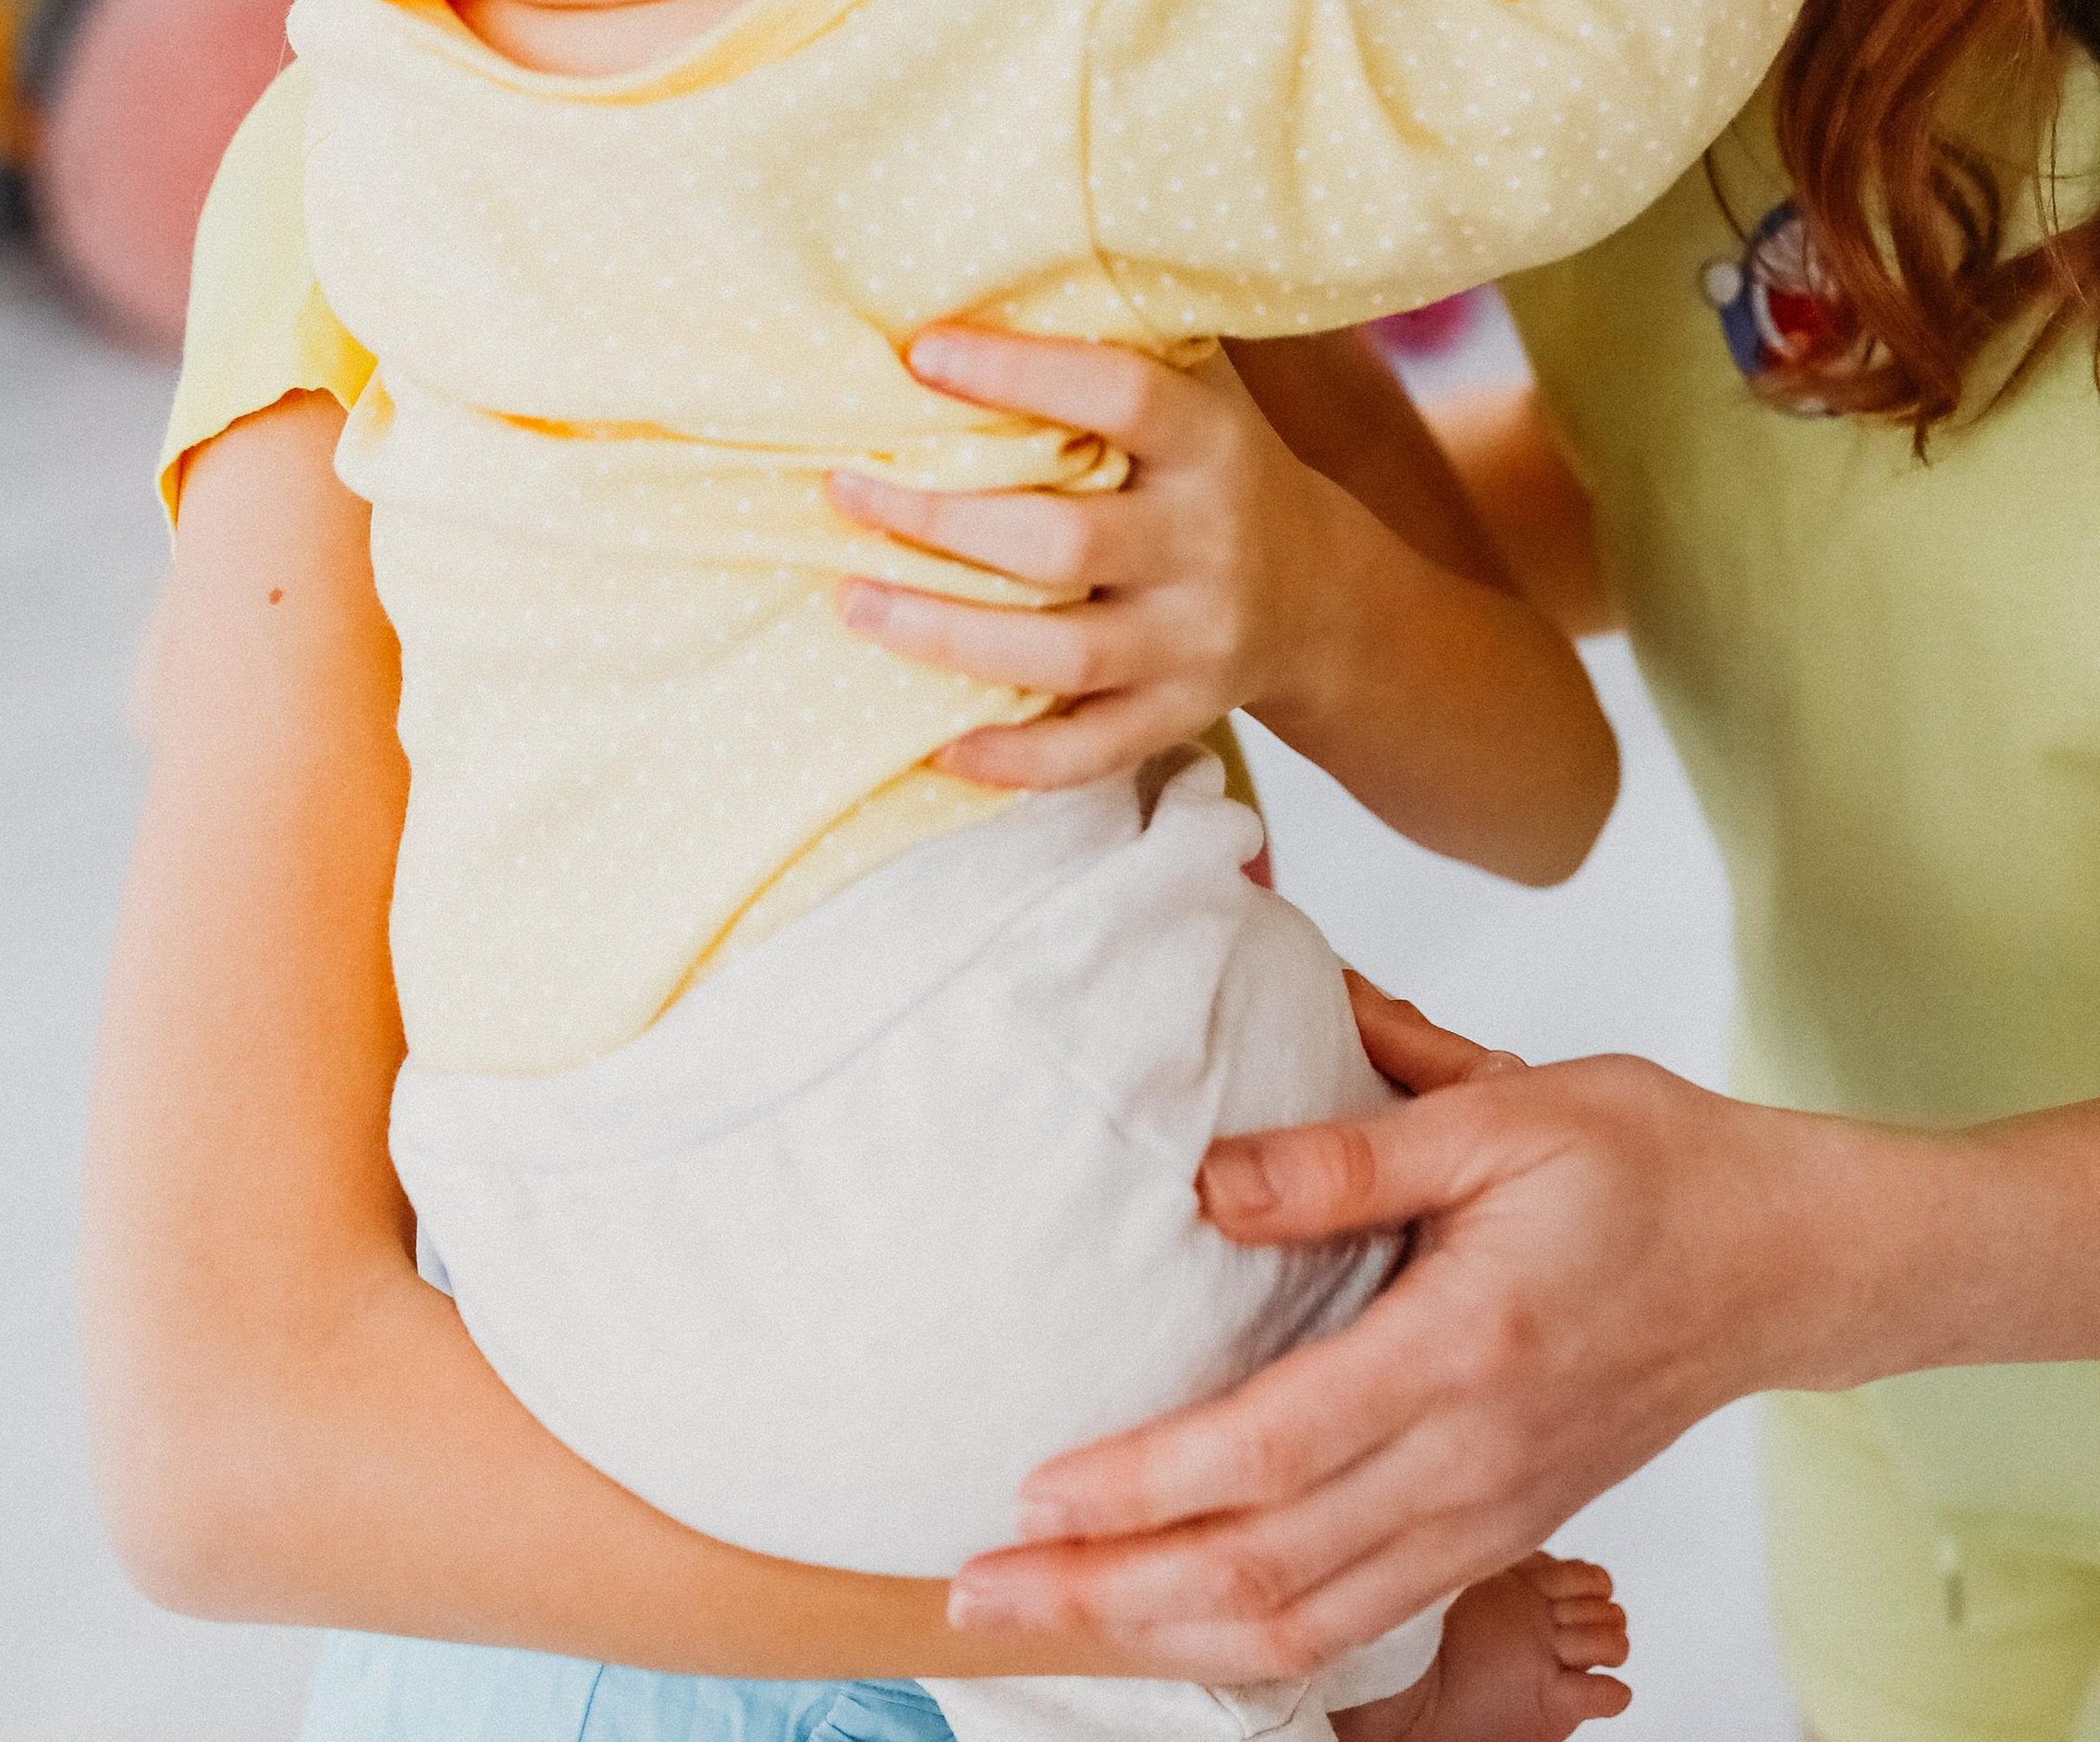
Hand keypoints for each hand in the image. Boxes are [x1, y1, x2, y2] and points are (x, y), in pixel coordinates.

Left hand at [829, 334, 1332, 788]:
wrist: (1320, 593)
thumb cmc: (1211, 464)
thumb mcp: (1194, 388)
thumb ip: (1109, 344)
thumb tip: (964, 272)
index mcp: (1211, 443)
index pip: (1121, 397)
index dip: (1019, 375)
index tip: (919, 354)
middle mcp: (1208, 543)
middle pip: (1065, 543)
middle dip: (942, 520)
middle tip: (841, 487)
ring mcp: (1195, 642)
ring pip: (1063, 656)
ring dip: (945, 635)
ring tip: (851, 600)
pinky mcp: (1179, 716)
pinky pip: (1089, 753)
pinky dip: (1010, 759)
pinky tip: (930, 742)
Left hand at [944, 1040, 1870, 1674]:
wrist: (1778, 1256)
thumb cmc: (1640, 1163)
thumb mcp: (1500, 1112)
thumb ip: (1347, 1155)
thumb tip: (1208, 1179)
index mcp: (1462, 1354)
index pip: (1268, 1453)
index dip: (1140, 1487)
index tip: (1029, 1489)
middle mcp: (1469, 1463)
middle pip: (1265, 1573)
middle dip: (1109, 1596)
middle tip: (977, 1592)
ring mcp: (1486, 1514)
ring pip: (1306, 1624)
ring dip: (1164, 1634)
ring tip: (1046, 1619)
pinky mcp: (1495, 1530)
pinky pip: (1358, 1621)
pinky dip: (1256, 1641)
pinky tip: (1178, 1623)